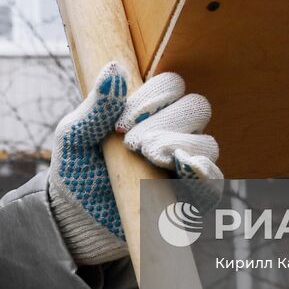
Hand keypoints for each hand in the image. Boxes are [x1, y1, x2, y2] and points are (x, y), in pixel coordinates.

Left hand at [46, 63, 220, 264]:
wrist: (76, 219)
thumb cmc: (76, 168)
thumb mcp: (75, 135)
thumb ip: (95, 106)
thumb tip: (115, 68)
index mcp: (150, 111)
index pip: (172, 85)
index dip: (154, 97)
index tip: (121, 124)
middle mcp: (174, 132)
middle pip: (196, 108)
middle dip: (165, 122)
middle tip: (132, 144)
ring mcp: (184, 165)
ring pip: (207, 143)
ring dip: (180, 145)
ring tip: (149, 158)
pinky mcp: (189, 199)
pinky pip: (213, 185)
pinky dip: (204, 175)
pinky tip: (185, 168)